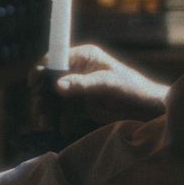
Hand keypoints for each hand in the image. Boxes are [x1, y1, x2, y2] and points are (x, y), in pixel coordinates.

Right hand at [33, 44, 168, 125]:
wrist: (150, 110)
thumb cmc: (134, 89)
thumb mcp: (108, 84)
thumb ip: (83, 84)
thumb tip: (56, 85)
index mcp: (85, 56)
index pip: (56, 58)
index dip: (42, 69)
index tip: (34, 84)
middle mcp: (79, 69)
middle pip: (50, 79)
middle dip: (42, 95)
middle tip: (40, 113)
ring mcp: (80, 87)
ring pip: (54, 97)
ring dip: (48, 110)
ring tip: (46, 125)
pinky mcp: (82, 104)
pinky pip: (64, 110)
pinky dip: (59, 119)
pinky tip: (61, 128)